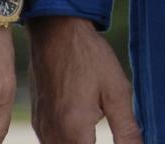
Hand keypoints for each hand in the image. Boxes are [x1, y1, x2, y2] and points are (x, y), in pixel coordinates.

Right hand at [29, 16, 141, 142]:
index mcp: (74, 131)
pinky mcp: (38, 122)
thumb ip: (127, 129)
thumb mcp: (117, 90)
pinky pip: (52, 143)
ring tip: (95, 126)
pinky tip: (84, 127)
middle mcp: (52, 136)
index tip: (120, 140)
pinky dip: (68, 142)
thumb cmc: (90, 57)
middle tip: (103, 124)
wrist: (57, 31)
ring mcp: (42, 130)